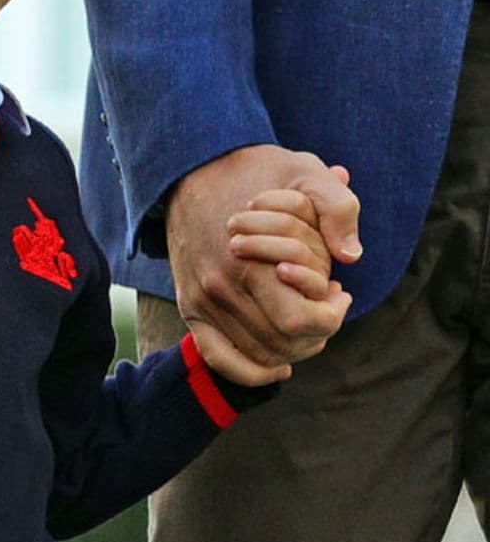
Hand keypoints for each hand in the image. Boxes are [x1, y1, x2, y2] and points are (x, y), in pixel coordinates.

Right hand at [207, 186, 353, 386]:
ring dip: (294, 348)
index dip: (333, 316)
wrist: (193, 169)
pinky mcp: (190, 306)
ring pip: (259, 355)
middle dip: (318, 332)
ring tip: (306, 318)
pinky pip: (218, 357)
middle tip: (328, 305)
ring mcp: (202, 301)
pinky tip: (278, 367)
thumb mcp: (306, 172)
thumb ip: (337, 209)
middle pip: (283, 345)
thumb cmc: (256, 172)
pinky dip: (251, 372)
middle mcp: (221, 290)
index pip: (301, 322)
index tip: (341, 291)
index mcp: (250, 263)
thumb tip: (351, 256)